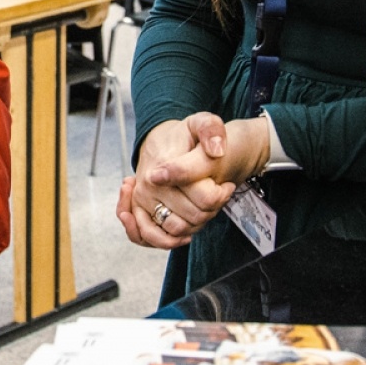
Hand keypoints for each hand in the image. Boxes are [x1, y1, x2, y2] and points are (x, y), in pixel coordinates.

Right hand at [119, 114, 266, 247]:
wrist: (161, 141)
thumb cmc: (183, 137)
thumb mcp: (201, 123)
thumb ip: (210, 130)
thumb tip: (216, 150)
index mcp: (165, 165)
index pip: (206, 197)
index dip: (222, 194)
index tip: (226, 185)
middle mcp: (149, 185)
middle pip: (194, 216)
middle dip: (211, 210)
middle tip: (212, 194)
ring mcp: (142, 200)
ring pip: (177, 229)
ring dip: (194, 224)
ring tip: (199, 208)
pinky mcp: (138, 211)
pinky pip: (147, 237)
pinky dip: (166, 241)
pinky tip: (182, 234)